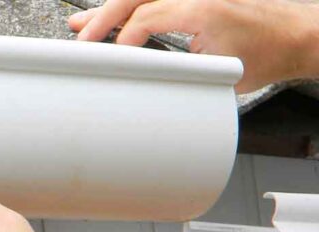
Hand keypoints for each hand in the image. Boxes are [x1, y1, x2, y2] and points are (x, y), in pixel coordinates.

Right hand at [68, 0, 318, 92]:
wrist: (296, 37)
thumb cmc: (268, 54)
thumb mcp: (218, 72)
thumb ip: (177, 71)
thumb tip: (142, 78)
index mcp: (201, 8)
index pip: (146, 17)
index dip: (123, 38)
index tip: (109, 57)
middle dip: (103, 17)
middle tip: (80, 36)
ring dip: (111, 9)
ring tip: (82, 23)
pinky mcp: (195, 0)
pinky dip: (131, 8)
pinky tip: (113, 17)